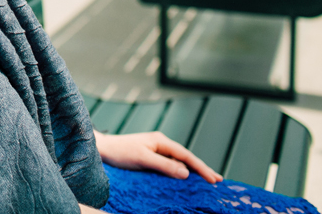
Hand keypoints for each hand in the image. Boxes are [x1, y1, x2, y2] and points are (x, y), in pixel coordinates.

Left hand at [94, 131, 222, 183]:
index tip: (214, 179)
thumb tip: (186, 173)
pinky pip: (171, 165)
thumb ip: (164, 165)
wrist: (103, 149)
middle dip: (202, 168)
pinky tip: (187, 178)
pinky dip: (182, 171)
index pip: (187, 156)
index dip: (202, 168)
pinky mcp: (151, 157)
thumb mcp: (143, 159)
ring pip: (180, 161)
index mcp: (161, 141)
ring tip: (208, 180)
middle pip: (186, 158)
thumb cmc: (120, 152)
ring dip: (194, 171)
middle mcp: (161, 144)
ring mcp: (156, 150)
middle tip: (218, 181)